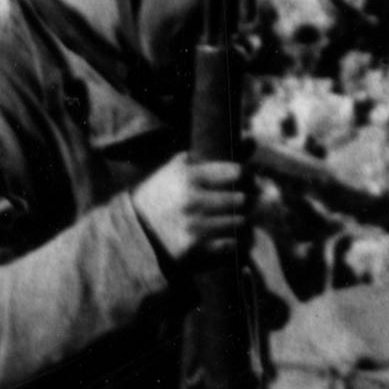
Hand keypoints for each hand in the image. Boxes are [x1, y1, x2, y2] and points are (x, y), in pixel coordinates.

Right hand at [129, 158, 253, 263]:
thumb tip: (252, 139)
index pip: (237, 173)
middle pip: (242, 199)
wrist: (132, 229)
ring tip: (249, 218)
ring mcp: (192, 226)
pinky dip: (241, 241)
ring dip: (248, 221)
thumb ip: (211, 154)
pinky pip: (232, 244)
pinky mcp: (193, 249)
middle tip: (256, 201)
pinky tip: (242, 237)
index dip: (249, 176)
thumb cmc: (162, 193)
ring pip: (240, 222)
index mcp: (189, 176)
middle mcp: (191, 201)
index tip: (251, 180)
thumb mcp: (178, 168)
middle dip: (251, 200)